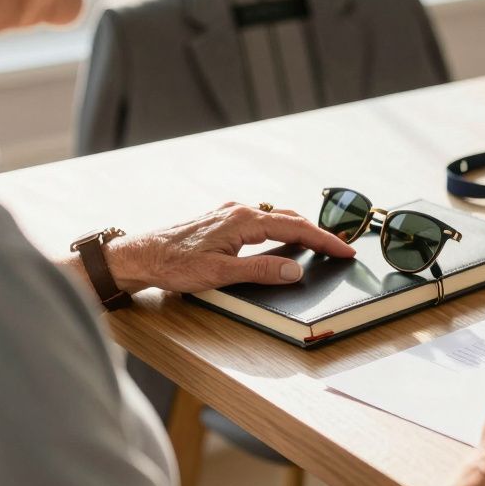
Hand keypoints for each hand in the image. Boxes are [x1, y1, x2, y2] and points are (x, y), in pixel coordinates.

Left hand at [105, 202, 355, 293]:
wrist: (138, 255)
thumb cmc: (172, 264)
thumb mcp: (220, 274)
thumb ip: (260, 272)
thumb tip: (295, 271)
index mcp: (243, 220)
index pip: (295, 228)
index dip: (324, 240)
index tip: (345, 250)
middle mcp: (239, 211)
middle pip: (290, 218)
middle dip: (318, 233)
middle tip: (340, 248)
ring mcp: (229, 214)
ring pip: (276, 218)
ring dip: (300, 230)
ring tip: (319, 244)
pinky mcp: (222, 221)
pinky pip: (262, 220)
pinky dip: (281, 229)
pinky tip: (282, 239)